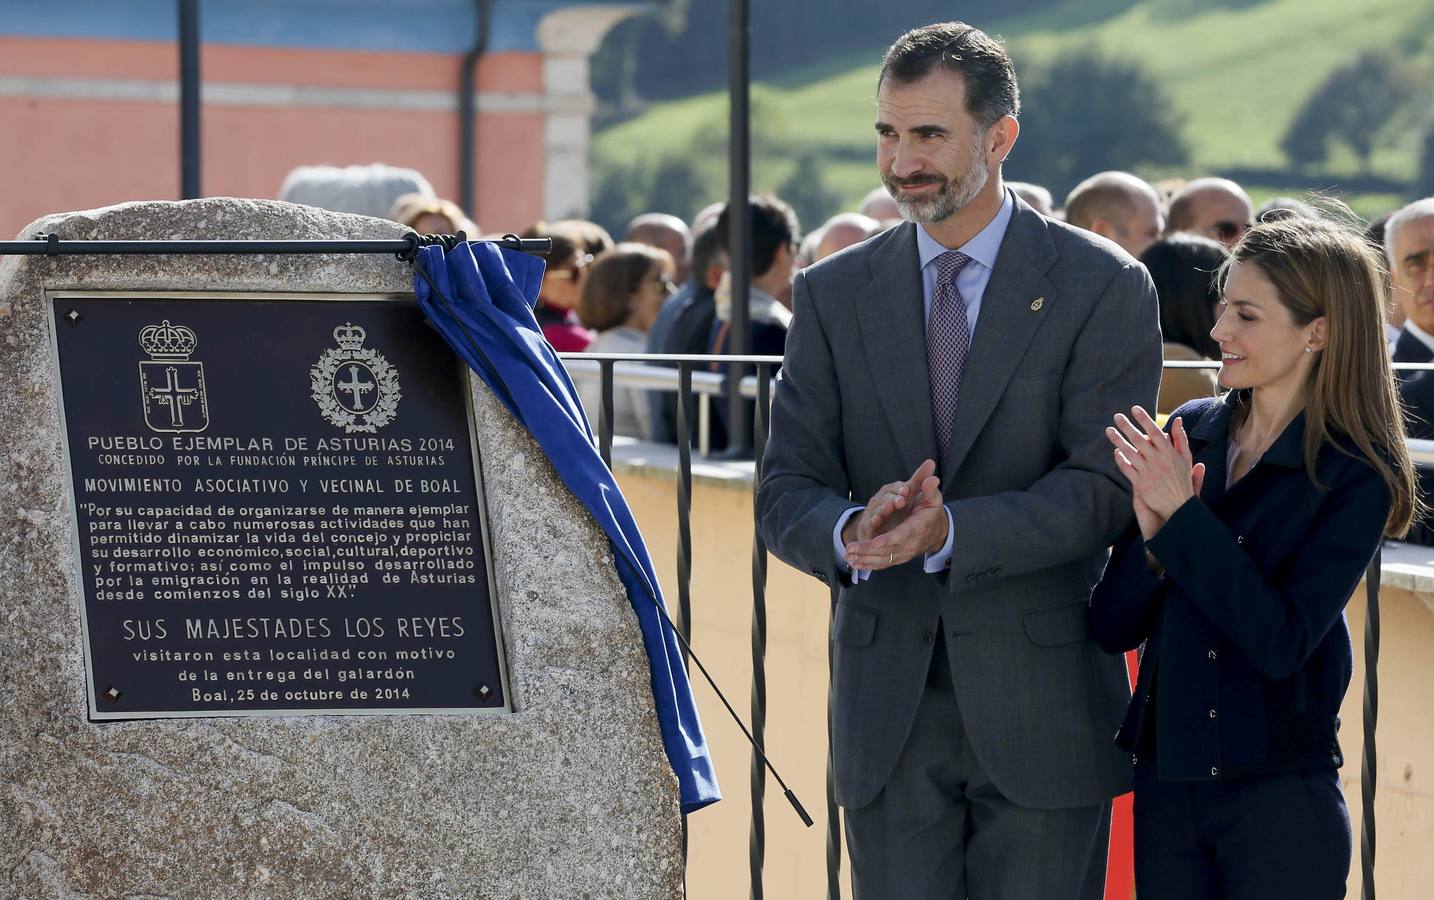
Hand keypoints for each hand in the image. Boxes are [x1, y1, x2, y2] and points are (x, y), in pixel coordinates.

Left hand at [844, 460, 946, 569]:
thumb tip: (932, 477)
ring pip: (883, 559)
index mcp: (917, 528)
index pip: (902, 535)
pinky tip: (854, 564)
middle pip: (888, 550)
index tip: (875, 542)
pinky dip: (869, 565)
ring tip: (848, 556)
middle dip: (868, 550)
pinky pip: (883, 564)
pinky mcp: (899, 558)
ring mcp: (904, 553)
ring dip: (865, 559)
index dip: (889, 539)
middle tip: (849, 548)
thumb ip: (929, 488)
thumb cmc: (932, 513)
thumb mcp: (933, 498)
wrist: (937, 533)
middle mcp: (910, 544)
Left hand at [1106, 406, 1205, 540]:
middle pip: (1139, 439)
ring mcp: (1148, 472)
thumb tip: (1177, 420)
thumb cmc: (1182, 479)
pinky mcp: (1140, 483)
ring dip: (1118, 440)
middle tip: (1117, 416)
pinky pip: (1127, 468)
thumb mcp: (1186, 458)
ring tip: (1109, 431)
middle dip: (1127, 426)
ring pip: (1130, 452)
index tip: (1134, 409)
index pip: (1154, 431)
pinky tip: (1115, 451)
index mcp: (1169, 452)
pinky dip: (1120, 459)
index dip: (1144, 419)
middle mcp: (1158, 460)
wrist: (1178, 505)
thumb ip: (1180, 438)